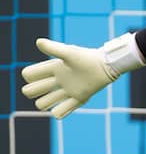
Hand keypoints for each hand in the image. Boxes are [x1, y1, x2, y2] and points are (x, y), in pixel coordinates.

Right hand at [21, 34, 144, 118]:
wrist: (107, 66)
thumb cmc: (87, 58)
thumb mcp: (69, 53)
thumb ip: (54, 49)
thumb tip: (38, 42)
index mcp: (54, 68)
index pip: (30, 75)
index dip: (30, 76)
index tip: (43, 73)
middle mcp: (58, 80)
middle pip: (32, 91)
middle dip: (33, 91)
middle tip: (48, 87)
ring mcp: (68, 90)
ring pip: (44, 103)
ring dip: (46, 103)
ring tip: (57, 98)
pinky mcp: (79, 98)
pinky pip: (62, 111)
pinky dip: (60, 112)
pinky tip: (64, 106)